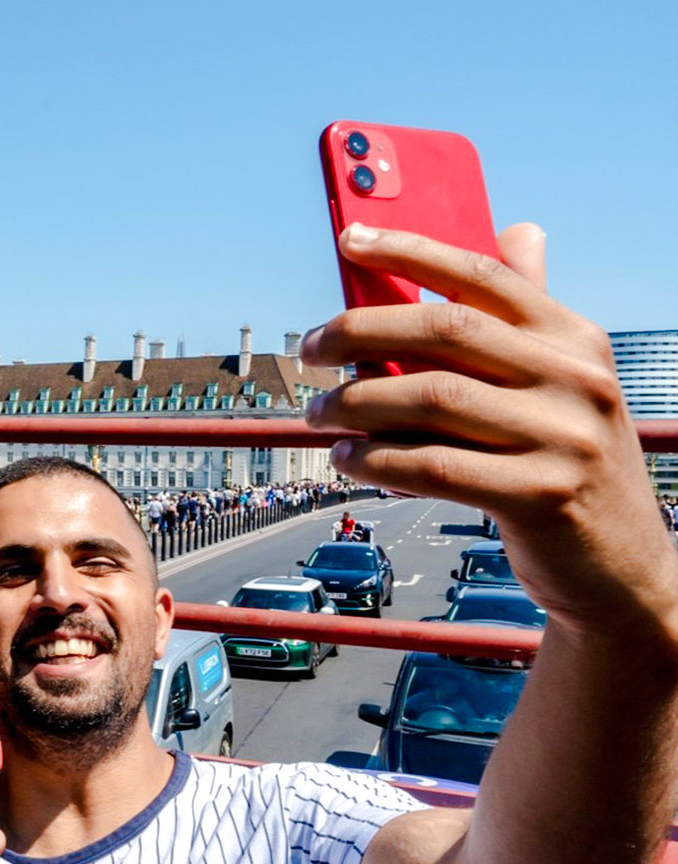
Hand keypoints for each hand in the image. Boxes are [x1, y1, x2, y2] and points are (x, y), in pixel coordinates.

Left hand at [304, 224, 677, 629]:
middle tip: (311, 349)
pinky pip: (435, 466)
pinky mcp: (543, 495)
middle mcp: (576, 377)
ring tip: (317, 415)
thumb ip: (526, 319)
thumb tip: (519, 229)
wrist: (620, 568)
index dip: (410, 249)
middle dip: (361, 330)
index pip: (482, 274)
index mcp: (575, 338)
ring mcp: (566, 437)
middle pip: (444, 329)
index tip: (350, 236)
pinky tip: (346, 458)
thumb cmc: (563, 464)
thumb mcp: (559, 384)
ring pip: (431, 398)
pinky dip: (377, 460)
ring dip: (355, 404)